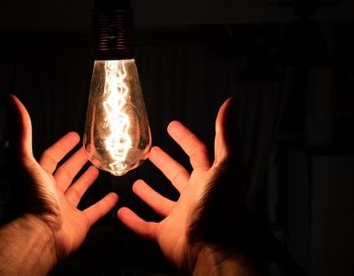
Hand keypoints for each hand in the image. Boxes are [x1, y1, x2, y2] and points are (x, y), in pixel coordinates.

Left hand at [5, 94, 117, 265]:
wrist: (41, 235)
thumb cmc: (33, 199)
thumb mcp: (25, 160)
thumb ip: (21, 131)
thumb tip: (9, 99)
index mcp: (39, 177)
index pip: (51, 157)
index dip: (62, 146)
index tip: (74, 135)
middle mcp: (51, 192)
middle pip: (66, 172)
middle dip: (77, 160)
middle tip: (90, 149)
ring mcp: (66, 208)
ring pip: (78, 190)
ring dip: (88, 179)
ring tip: (99, 167)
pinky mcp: (79, 224)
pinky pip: (93, 212)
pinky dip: (104, 205)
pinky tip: (115, 196)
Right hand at [118, 98, 244, 273]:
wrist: (210, 250)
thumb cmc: (219, 208)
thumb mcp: (226, 165)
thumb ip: (227, 135)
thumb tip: (232, 103)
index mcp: (208, 179)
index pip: (197, 153)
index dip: (185, 138)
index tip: (172, 126)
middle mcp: (195, 196)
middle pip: (177, 175)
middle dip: (165, 163)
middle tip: (151, 151)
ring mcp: (179, 216)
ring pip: (161, 201)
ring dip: (149, 191)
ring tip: (135, 181)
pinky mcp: (166, 235)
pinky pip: (146, 227)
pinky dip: (133, 220)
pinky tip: (121, 211)